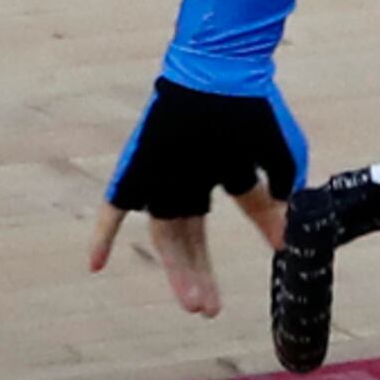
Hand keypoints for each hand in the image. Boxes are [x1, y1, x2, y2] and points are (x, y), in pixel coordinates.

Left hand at [91, 76, 303, 318]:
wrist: (225, 69)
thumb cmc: (255, 107)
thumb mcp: (277, 161)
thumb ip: (275, 202)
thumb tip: (285, 242)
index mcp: (215, 176)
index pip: (215, 226)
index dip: (220, 259)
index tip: (229, 290)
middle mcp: (183, 182)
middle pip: (186, 240)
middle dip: (198, 276)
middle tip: (209, 310)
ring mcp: (160, 177)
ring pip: (163, 235)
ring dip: (178, 271)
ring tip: (195, 304)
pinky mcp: (141, 168)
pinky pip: (117, 203)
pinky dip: (104, 232)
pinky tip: (94, 264)